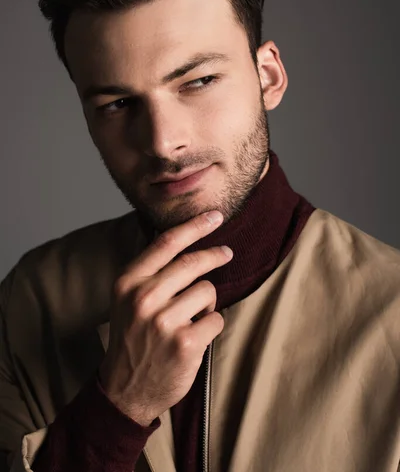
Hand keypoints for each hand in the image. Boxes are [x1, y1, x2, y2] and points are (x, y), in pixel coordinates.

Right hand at [98, 210, 232, 425]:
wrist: (125, 389)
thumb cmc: (132, 337)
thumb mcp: (127, 298)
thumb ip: (150, 271)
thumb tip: (185, 238)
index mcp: (128, 282)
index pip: (167, 243)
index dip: (195, 226)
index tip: (215, 216)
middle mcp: (143, 298)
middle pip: (193, 263)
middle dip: (215, 254)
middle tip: (227, 253)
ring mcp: (164, 322)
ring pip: (208, 291)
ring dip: (207, 302)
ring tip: (192, 317)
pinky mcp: (185, 343)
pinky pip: (216, 319)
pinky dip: (212, 325)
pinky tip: (195, 336)